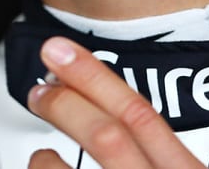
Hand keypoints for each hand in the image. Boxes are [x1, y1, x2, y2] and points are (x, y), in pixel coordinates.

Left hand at [26, 37, 205, 168]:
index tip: (63, 51)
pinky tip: (45, 166)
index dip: (96, 78)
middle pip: (108, 137)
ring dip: (47, 158)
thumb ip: (167, 157)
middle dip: (67, 105)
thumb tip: (131, 127)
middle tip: (41, 90)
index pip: (142, 116)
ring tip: (44, 155)